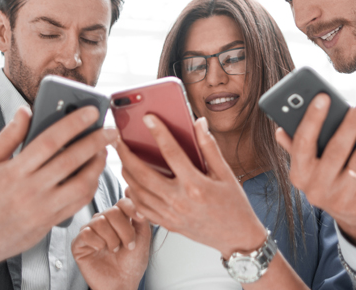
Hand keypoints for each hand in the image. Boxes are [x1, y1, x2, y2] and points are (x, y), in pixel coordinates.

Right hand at [0, 105, 113, 268]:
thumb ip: (7, 136)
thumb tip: (25, 110)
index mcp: (12, 172)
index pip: (49, 142)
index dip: (73, 124)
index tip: (91, 111)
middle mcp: (30, 191)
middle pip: (71, 161)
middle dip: (96, 142)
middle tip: (111, 129)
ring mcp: (43, 209)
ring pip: (81, 185)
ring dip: (97, 166)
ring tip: (104, 150)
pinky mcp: (51, 222)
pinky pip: (79, 203)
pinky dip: (91, 185)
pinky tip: (93, 172)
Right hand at [72, 197, 150, 289]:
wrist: (122, 283)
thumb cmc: (132, 263)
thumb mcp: (143, 237)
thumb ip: (140, 215)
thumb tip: (132, 191)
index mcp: (119, 218)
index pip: (122, 202)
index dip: (131, 208)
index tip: (139, 218)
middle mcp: (104, 222)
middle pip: (112, 211)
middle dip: (124, 230)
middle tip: (128, 245)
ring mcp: (90, 231)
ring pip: (99, 221)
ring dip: (111, 239)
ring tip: (114, 250)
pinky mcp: (79, 243)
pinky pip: (85, 233)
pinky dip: (96, 242)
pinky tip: (101, 250)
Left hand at [116, 116, 266, 258]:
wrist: (237, 237)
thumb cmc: (234, 206)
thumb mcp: (226, 173)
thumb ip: (210, 147)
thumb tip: (199, 123)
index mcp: (195, 185)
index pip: (171, 152)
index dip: (158, 132)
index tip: (148, 118)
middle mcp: (179, 200)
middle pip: (143, 174)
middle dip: (127, 154)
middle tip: (118, 140)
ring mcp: (170, 214)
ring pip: (138, 191)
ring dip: (126, 173)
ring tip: (122, 158)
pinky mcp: (167, 224)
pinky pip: (141, 208)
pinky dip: (132, 194)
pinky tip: (131, 183)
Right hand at [276, 94, 355, 252]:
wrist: (351, 216)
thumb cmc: (328, 179)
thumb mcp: (309, 167)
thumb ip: (296, 146)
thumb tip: (280, 130)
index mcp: (299, 175)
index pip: (302, 143)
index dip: (312, 119)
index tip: (323, 96)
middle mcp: (317, 189)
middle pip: (337, 149)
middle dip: (352, 122)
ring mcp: (341, 198)